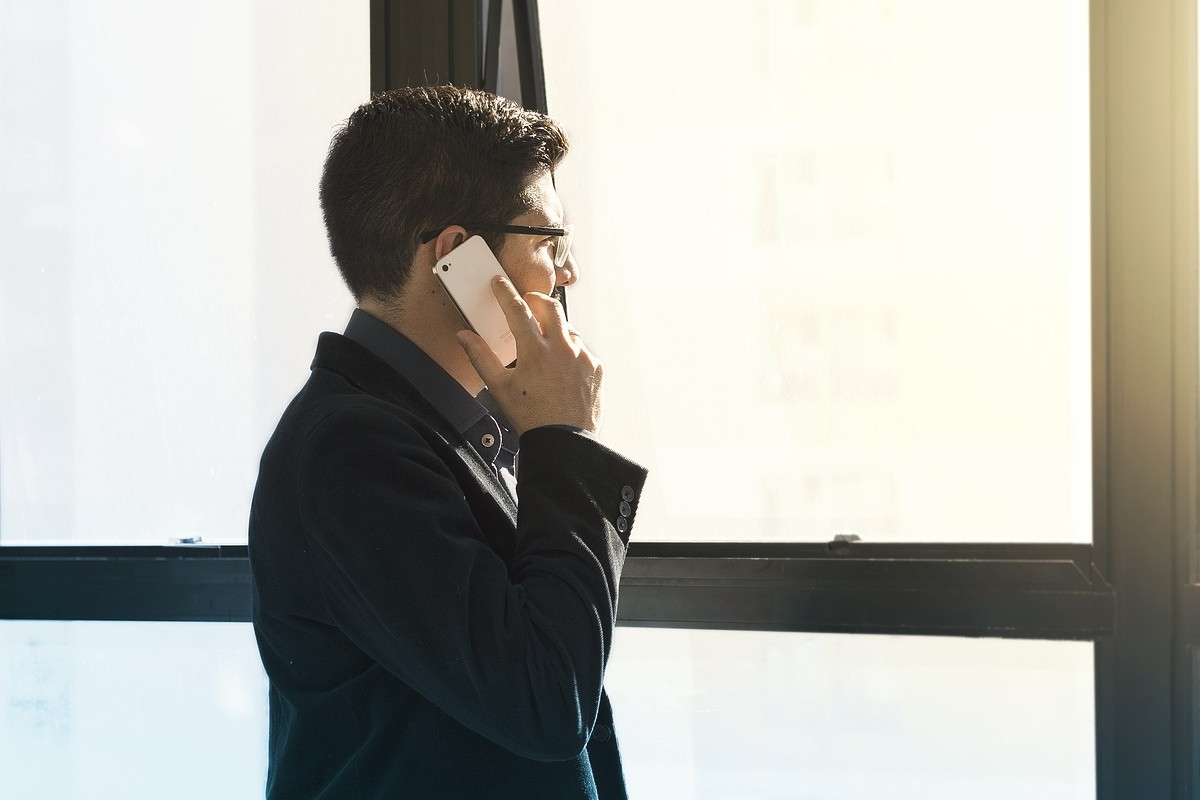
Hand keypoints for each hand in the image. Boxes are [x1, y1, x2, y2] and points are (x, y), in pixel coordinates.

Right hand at [457, 276, 602, 435]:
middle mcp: (562, 348)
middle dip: (536, 300)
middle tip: (527, 303)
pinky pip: (583, 350)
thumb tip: (464, 336)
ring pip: (569, 329)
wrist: (563, 442)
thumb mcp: (499, 388)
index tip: (499, 282)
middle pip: (550, 306)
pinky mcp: (596, 368)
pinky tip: (563, 369)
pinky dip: (571, 353)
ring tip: (546, 346)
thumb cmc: (530, 416)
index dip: (505, 292)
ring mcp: (582, 357)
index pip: (517, 309)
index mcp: (534, 351)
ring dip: (556, 330)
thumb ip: (480, 357)